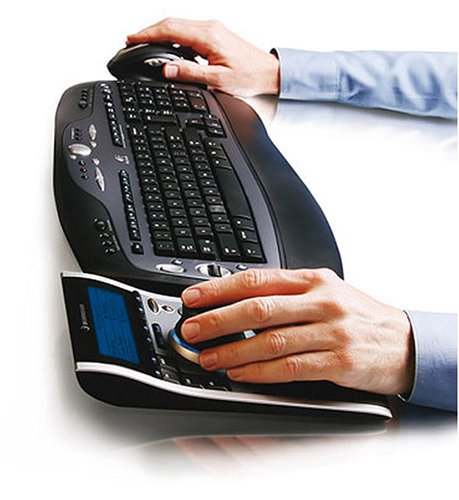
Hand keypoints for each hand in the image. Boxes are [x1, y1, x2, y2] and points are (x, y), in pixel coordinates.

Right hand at [126, 18, 279, 96]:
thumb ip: (190, 73)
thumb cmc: (249, 75)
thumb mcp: (218, 79)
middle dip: (149, 31)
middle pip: (171, 23)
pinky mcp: (214, 34)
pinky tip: (167, 48)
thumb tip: (167, 69)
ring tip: (145, 44)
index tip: (132, 38)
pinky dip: (173, 37)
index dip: (148, 33)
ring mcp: (212, 29)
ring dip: (160, 33)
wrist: (268, 72)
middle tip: (132, 41)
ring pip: (178, 26)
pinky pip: (187, 31)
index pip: (170, 29)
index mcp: (208, 36)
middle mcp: (209, 27)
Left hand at [180, 268, 414, 395]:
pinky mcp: (340, 361)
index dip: (220, 289)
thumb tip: (237, 302)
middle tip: (191, 330)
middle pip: (259, 308)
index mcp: (313, 280)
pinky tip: (240, 374)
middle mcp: (321, 301)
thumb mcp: (326, 292)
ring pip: (271, 341)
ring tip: (208, 357)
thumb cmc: (357, 316)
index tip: (194, 298)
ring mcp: (331, 331)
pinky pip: (291, 367)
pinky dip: (260, 372)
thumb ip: (287, 295)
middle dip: (218, 320)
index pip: (258, 280)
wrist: (403, 340)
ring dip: (233, 351)